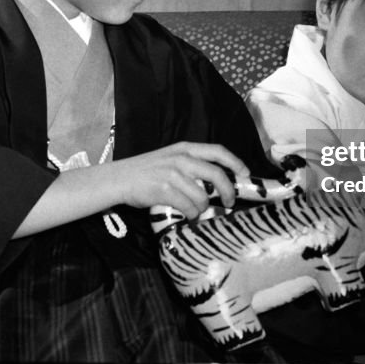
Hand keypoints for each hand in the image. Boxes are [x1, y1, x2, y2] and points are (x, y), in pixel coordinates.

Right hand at [109, 142, 248, 218]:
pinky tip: (186, 214)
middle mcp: (181, 159)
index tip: (245, 174)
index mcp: (185, 148)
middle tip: (230, 202)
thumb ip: (191, 165)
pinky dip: (191, 214)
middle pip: (216, 175)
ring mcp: (173, 175)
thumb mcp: (170, 158)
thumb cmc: (146, 171)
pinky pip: (189, 208)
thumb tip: (216, 183)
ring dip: (202, 208)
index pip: (218, 151)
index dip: (235, 162)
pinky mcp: (164, 191)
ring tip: (195, 210)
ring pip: (203, 197)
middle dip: (228, 191)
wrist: (119, 178)